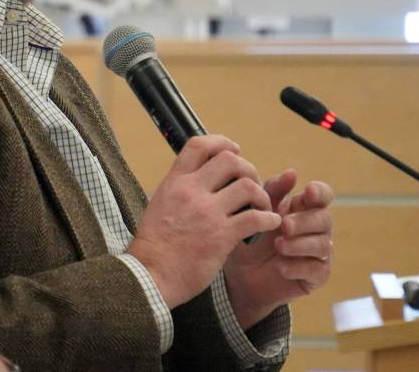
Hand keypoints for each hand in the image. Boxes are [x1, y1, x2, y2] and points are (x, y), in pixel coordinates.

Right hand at [127, 135, 281, 308]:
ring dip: (262, 194)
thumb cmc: (154, 246)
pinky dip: (269, 218)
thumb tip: (197, 179)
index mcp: (174, 182)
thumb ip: (178, 189)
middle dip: (248, 168)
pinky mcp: (221, 236)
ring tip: (262, 206)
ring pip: (248, 186)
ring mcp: (206, 213)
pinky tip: (269, 224)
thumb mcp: (158, 204)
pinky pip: (256, 218)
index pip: (199, 145)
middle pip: (230, 160)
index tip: (234, 150)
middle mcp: (190, 191)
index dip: (222, 142)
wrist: (149, 276)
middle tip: (251, 184)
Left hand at [223, 170, 333, 328]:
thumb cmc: (250, 237)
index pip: (323, 195)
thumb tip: (292, 173)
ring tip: (278, 245)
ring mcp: (318, 253)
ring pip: (323, 244)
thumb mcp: (255, 212)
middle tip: (284, 225)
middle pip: (324, 219)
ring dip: (300, 244)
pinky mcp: (315, 276)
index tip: (308, 192)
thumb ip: (271, 192)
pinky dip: (298, 267)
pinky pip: (316, 269)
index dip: (320, 192)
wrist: (240, 275)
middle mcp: (315, 229)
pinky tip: (281, 267)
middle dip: (305, 221)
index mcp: (302, 209)